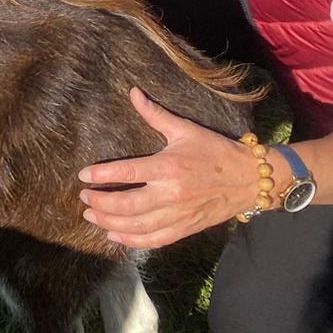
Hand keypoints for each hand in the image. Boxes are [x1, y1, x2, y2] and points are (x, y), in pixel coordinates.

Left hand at [77, 87, 261, 248]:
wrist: (249, 179)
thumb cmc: (215, 151)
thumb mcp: (185, 129)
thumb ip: (155, 114)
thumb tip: (133, 92)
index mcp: (168, 167)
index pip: (127, 173)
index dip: (101, 175)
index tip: (83, 175)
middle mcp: (171, 194)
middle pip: (127, 204)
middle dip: (100, 203)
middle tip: (84, 198)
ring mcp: (179, 215)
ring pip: (137, 225)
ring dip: (110, 223)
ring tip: (91, 216)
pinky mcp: (186, 229)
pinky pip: (155, 240)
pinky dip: (132, 241)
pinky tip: (115, 236)